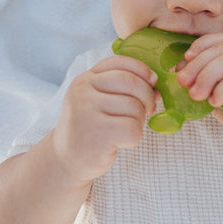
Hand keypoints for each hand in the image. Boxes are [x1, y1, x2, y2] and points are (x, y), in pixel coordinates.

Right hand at [51, 56, 157, 184]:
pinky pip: (133, 129)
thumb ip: (124, 90)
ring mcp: (87, 112)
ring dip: (139, 120)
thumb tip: (156, 88)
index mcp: (85, 79)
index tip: (152, 81)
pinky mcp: (97, 134)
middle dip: (147, 96)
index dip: (141, 70)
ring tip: (125, 129)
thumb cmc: (90, 129)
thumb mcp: (99, 102)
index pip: (119, 62)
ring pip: (135, 107)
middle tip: (148, 110)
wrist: (66, 161)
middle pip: (131, 82)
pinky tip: (120, 141)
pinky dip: (134, 137)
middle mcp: (83, 91)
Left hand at [176, 33, 222, 145]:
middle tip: (182, 82)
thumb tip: (178, 71)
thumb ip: (202, 81)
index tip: (185, 60)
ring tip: (196, 95)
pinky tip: (215, 101)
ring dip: (208, 77)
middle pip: (222, 49)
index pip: (220, 40)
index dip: (200, 46)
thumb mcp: (216, 94)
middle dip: (198, 65)